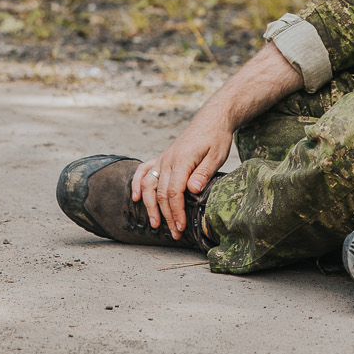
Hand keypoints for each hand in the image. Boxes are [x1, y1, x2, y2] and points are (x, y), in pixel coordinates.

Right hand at [131, 107, 233, 239]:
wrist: (211, 119)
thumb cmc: (216, 137)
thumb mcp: (217, 155)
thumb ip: (203, 173)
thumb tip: (193, 190)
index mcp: (182, 160)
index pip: (174, 192)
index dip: (176, 212)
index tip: (181, 227)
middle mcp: (168, 159)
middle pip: (161, 193)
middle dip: (166, 215)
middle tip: (174, 233)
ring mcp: (163, 158)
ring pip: (149, 184)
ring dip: (150, 206)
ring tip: (154, 224)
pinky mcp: (162, 157)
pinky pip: (144, 170)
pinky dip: (137, 184)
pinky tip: (136, 197)